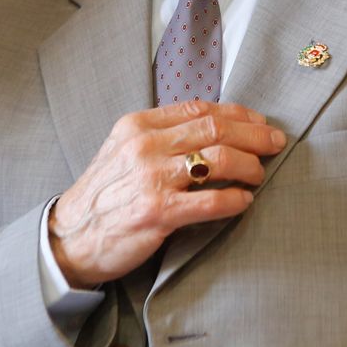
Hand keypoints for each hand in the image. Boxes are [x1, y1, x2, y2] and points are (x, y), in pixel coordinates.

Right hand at [49, 99, 284, 286]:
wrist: (71, 237)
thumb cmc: (105, 194)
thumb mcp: (125, 150)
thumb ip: (163, 134)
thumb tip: (215, 126)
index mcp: (139, 125)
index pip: (201, 109)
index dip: (239, 114)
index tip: (260, 123)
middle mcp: (145, 146)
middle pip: (216, 129)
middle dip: (255, 135)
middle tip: (275, 143)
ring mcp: (151, 179)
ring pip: (219, 160)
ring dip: (250, 166)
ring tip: (259, 175)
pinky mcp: (158, 212)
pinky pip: (212, 201)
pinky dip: (236, 199)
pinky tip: (244, 201)